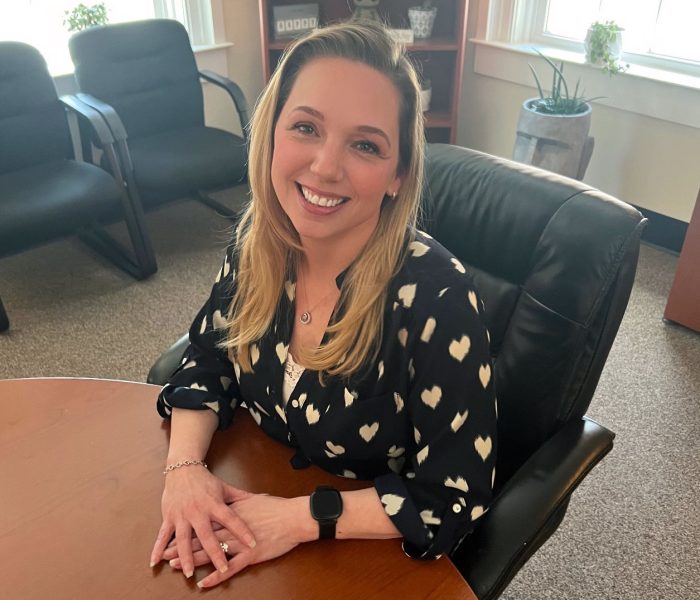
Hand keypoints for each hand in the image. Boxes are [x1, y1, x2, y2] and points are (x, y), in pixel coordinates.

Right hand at [149, 465, 256, 577]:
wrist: (183, 469)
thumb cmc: (206, 481)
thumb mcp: (225, 488)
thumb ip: (243, 497)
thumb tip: (265, 497)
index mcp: (214, 504)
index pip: (232, 519)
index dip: (243, 530)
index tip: (253, 543)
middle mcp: (198, 511)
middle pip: (207, 535)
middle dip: (215, 552)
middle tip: (223, 568)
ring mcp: (182, 515)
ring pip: (183, 539)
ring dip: (186, 556)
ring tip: (189, 572)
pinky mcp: (169, 517)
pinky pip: (163, 535)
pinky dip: (158, 549)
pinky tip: (156, 562)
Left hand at [163, 494, 311, 587]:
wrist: (294, 517)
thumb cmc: (277, 508)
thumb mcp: (256, 499)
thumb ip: (241, 500)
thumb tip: (232, 498)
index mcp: (232, 514)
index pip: (206, 521)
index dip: (190, 528)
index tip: (175, 532)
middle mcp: (232, 528)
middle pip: (203, 537)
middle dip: (185, 546)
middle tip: (167, 553)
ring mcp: (240, 543)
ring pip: (212, 552)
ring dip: (193, 560)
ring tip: (177, 567)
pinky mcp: (250, 556)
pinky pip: (230, 568)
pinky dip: (216, 576)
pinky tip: (203, 583)